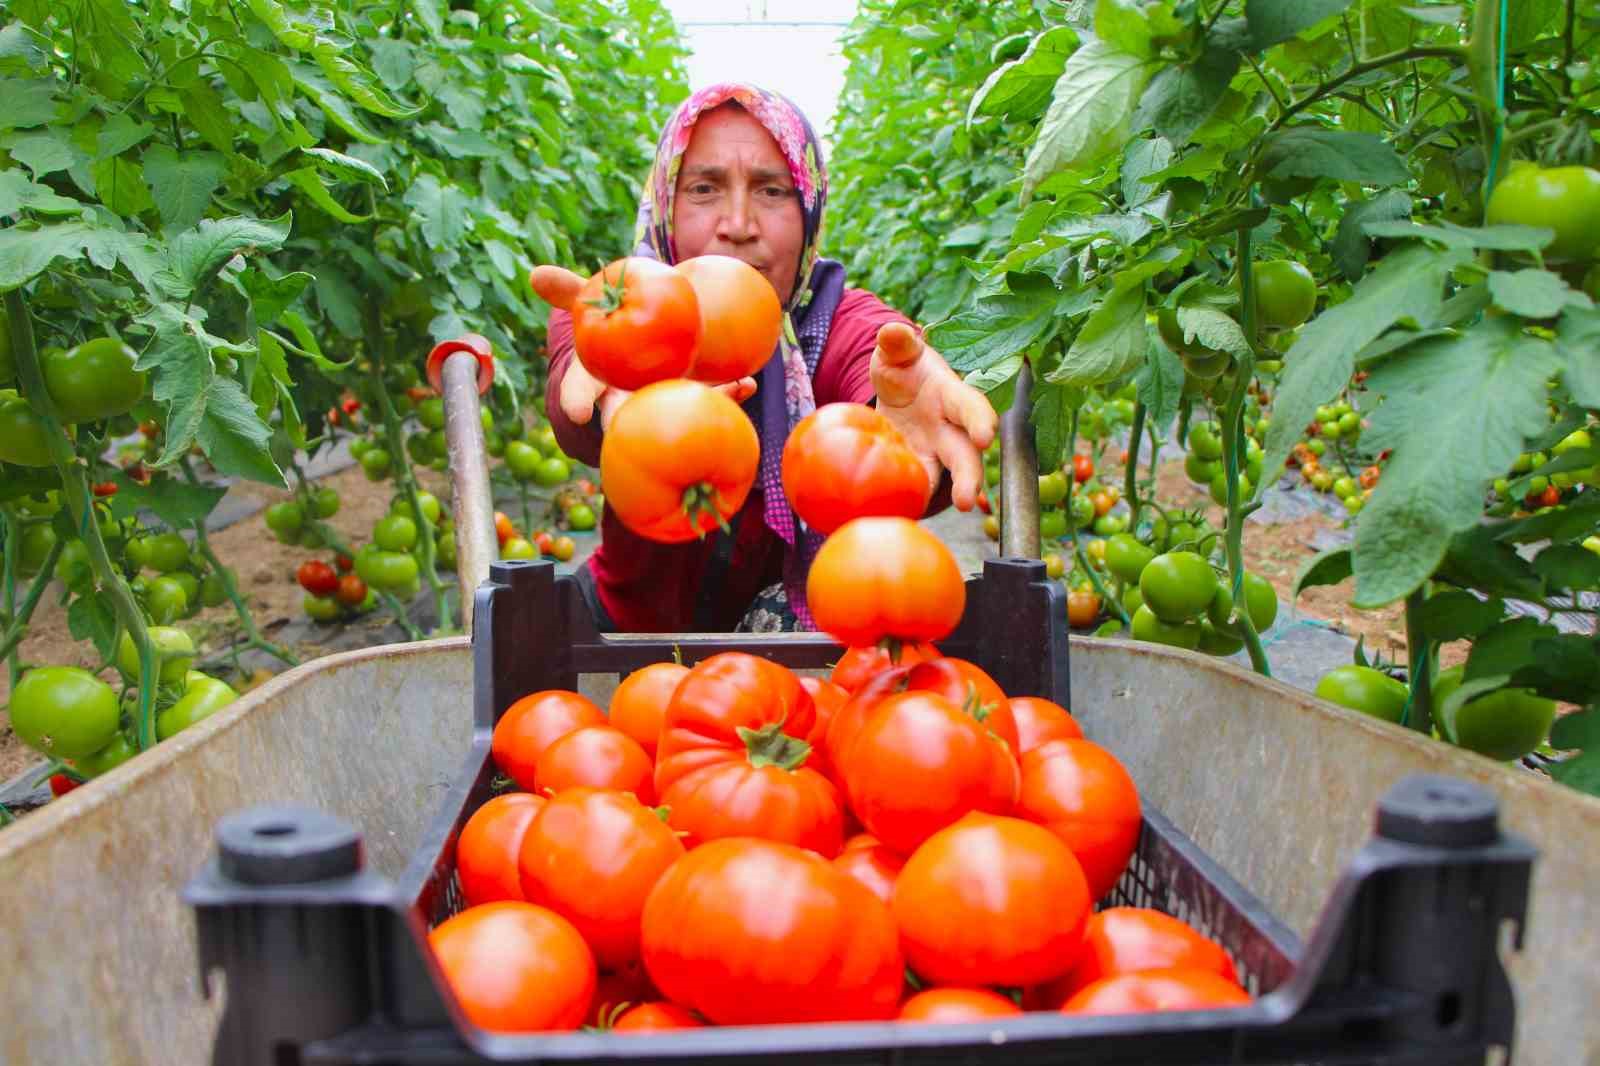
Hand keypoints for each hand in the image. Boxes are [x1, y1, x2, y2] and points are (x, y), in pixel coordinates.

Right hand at [528, 264, 757, 429]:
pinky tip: (748, 382)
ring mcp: (660, 404)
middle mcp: (627, 401)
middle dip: (638, 424)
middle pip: (628, 417)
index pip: (580, 393)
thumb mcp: (592, 305)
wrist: (651, 336)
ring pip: (675, 410)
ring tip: (723, 391)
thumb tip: (535, 273)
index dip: (576, 402)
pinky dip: (732, 394)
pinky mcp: (691, 402)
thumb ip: (570, 292)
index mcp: (597, 381)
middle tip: (650, 421)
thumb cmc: (614, 323)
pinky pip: (711, 402)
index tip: (577, 412)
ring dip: (700, 403)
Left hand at [870, 322, 997, 510]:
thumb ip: (896, 343)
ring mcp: (934, 454)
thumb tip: (891, 331)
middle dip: (969, 477)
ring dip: (944, 500)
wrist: (895, 390)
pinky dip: (911, 501)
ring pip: (947, 480)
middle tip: (967, 500)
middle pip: (966, 456)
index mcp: (951, 396)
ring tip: (933, 518)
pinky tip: (898, 515)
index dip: (980, 421)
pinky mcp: (917, 470)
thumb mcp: (897, 351)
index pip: (971, 407)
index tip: (986, 436)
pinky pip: (917, 488)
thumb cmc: (903, 368)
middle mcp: (950, 430)